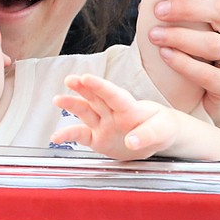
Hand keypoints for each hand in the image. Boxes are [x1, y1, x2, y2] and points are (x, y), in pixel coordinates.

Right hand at [52, 74, 178, 159]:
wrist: (158, 138)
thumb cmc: (162, 128)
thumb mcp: (162, 131)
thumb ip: (147, 135)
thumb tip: (131, 141)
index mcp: (129, 107)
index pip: (114, 94)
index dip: (99, 86)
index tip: (86, 79)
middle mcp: (112, 112)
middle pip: (96, 97)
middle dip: (82, 88)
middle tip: (71, 80)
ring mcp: (103, 124)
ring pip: (84, 111)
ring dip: (71, 104)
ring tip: (57, 99)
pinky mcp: (96, 138)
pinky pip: (80, 135)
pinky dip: (67, 135)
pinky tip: (56, 137)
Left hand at [149, 0, 219, 142]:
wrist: (207, 102)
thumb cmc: (195, 58)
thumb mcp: (192, 31)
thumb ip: (179, 13)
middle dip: (187, 7)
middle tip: (158, 10)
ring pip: (213, 43)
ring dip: (179, 36)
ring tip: (153, 35)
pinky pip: (208, 74)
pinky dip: (183, 63)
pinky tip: (165, 55)